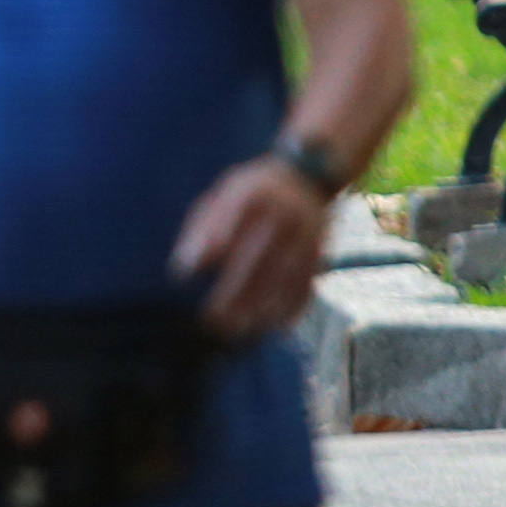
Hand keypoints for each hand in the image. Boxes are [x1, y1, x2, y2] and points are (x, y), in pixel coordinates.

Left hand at [174, 153, 340, 341]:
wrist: (309, 177)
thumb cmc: (253, 192)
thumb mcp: (223, 195)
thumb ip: (203, 228)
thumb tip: (184, 269)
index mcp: (255, 191)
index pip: (233, 210)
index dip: (214, 235)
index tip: (188, 268)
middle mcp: (285, 211)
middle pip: (259, 254)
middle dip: (235, 289)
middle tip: (212, 318)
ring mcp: (308, 232)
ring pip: (284, 274)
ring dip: (263, 304)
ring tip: (241, 329)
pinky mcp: (322, 250)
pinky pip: (309, 281)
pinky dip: (295, 305)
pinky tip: (278, 327)